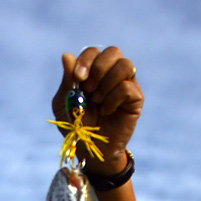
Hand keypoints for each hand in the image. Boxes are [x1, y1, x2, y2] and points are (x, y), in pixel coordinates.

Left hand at [51, 46, 142, 172]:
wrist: (89, 148)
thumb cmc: (76, 125)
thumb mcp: (65, 102)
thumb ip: (67, 80)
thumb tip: (66, 55)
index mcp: (94, 72)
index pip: (94, 52)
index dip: (86, 60)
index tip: (78, 77)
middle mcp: (111, 75)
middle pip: (114, 52)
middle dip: (98, 68)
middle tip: (88, 89)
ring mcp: (126, 85)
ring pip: (125, 65)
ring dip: (107, 83)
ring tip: (98, 100)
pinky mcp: (135, 99)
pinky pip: (128, 87)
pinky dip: (113, 98)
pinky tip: (107, 110)